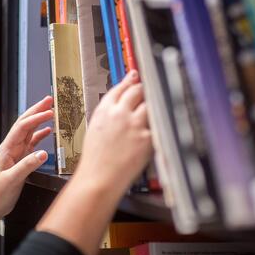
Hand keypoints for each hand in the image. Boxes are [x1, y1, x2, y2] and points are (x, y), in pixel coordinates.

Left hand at [0, 96, 53, 218]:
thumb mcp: (11, 181)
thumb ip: (26, 166)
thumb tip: (43, 153)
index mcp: (7, 149)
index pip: (23, 127)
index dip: (36, 118)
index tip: (50, 112)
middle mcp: (11, 148)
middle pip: (24, 123)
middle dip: (36, 110)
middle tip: (49, 99)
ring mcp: (16, 153)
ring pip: (29, 131)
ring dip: (39, 120)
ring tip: (50, 110)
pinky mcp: (20, 160)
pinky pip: (31, 143)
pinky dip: (40, 135)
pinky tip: (47, 132)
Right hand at [74, 70, 152, 194]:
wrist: (99, 179)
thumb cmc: (96, 159)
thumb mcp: (96, 128)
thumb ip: (109, 113)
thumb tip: (120, 104)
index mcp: (104, 111)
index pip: (120, 88)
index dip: (130, 80)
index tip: (136, 76)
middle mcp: (120, 114)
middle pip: (137, 91)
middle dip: (143, 89)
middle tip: (148, 89)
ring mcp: (135, 124)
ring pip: (150, 104)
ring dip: (152, 105)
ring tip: (154, 107)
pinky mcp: (147, 137)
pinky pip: (157, 123)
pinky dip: (158, 123)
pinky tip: (157, 125)